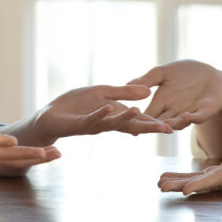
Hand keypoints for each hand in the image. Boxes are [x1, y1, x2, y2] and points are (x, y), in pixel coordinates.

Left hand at [31, 84, 172, 143]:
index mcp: (114, 114)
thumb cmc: (75, 105)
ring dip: (125, 118)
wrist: (49, 116)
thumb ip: (124, 92)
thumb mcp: (103, 92)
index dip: (154, 123)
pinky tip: (107, 108)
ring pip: (112, 123)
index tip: (172, 127)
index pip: (137, 119)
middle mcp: (106, 122)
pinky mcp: (77, 124)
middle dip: (148, 126)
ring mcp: (92, 124)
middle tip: (167, 129)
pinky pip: (90, 119)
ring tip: (139, 112)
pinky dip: (99, 114)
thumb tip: (147, 93)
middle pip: (130, 125)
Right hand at [129, 60, 221, 129]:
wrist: (213, 75)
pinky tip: (188, 116)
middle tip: (145, 129)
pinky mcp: (205, 112)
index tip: (125, 123)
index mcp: (161, 103)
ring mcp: (189, 113)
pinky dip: (193, 118)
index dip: (138, 119)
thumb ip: (147, 79)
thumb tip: (125, 84)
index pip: (147, 114)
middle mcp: (173, 112)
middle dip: (154, 126)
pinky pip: (198, 117)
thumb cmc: (187, 73)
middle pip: (161, 123)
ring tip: (167, 125)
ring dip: (173, 124)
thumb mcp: (163, 73)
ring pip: (178, 123)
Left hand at [157, 133, 221, 194]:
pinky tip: (168, 177)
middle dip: (182, 185)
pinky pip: (197, 176)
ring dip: (178, 182)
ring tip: (160, 183)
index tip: (185, 191)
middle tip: (162, 187)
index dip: (202, 184)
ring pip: (196, 180)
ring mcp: (221, 175)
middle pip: (201, 183)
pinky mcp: (218, 171)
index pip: (218, 178)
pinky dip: (182, 177)